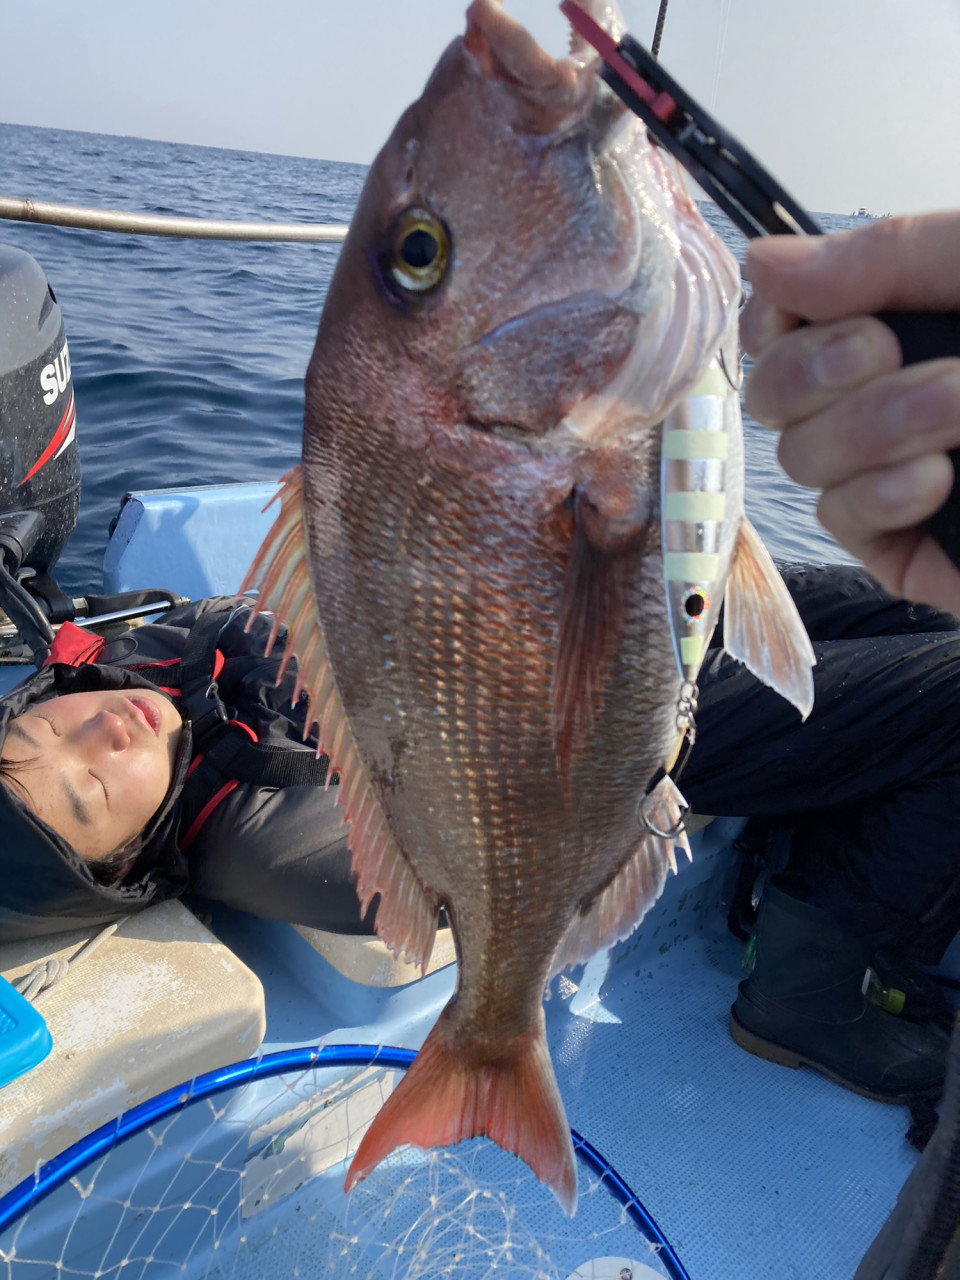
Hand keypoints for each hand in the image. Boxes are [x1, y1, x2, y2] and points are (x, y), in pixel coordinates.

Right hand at [741, 212, 959, 612]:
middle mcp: (886, 396)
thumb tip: (765, 260)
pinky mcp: (909, 547)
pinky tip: (938, 477)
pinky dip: (879, 492)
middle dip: (818, 368)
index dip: (780, 316)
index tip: (820, 308)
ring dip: (871, 425)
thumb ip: (893, 257)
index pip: (785, 321)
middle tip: (888, 348)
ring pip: (802, 457)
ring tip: (959, 409)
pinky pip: (842, 518)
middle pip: (773, 392)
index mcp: (909, 323)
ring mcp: (891, 475)